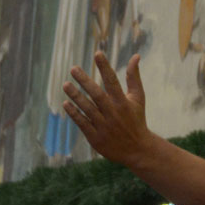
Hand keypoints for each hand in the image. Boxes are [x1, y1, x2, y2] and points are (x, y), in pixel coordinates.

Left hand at [63, 52, 150, 167]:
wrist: (137, 150)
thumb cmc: (136, 119)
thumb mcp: (138, 98)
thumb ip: (133, 77)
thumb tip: (135, 56)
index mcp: (123, 103)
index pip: (113, 82)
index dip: (105, 68)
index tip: (98, 53)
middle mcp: (113, 114)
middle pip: (97, 95)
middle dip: (85, 81)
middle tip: (73, 68)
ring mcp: (104, 127)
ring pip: (87, 109)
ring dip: (76, 96)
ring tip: (65, 84)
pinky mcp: (96, 138)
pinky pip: (82, 123)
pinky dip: (74, 114)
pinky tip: (66, 103)